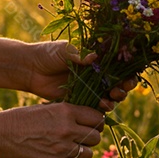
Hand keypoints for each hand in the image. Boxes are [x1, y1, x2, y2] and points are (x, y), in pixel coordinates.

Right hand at [0, 102, 105, 157]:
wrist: (0, 134)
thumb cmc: (21, 118)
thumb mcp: (45, 107)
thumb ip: (66, 112)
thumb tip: (84, 119)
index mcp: (66, 111)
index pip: (96, 118)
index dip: (96, 123)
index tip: (91, 126)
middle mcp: (67, 129)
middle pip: (96, 137)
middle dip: (90, 138)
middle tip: (80, 139)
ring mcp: (62, 148)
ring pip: (89, 154)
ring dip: (82, 153)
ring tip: (71, 151)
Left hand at [23, 40, 138, 112]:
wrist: (30, 69)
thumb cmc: (48, 54)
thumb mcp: (64, 50)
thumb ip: (80, 54)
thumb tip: (95, 56)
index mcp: (95, 58)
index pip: (117, 64)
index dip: (126, 71)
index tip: (129, 76)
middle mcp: (95, 73)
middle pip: (117, 81)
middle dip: (123, 86)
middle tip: (121, 89)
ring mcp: (89, 87)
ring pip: (109, 95)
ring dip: (115, 98)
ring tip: (111, 98)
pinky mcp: (81, 99)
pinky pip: (96, 105)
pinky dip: (103, 107)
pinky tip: (103, 106)